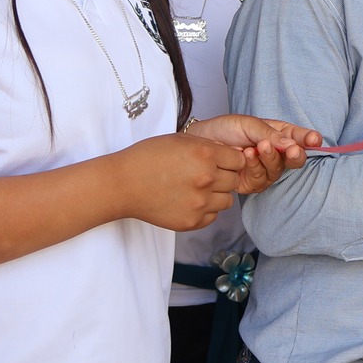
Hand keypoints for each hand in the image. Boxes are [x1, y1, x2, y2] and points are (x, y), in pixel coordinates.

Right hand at [118, 134, 245, 229]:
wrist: (124, 184)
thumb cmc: (148, 158)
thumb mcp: (180, 140)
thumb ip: (208, 145)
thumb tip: (229, 152)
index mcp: (205, 155)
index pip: (239, 160)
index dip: (229, 160)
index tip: (219, 162)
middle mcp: (207, 179)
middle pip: (234, 180)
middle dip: (223, 177)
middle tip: (203, 175)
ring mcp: (200, 202)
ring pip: (227, 200)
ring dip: (216, 194)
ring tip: (196, 189)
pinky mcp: (193, 221)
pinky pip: (213, 216)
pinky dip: (205, 210)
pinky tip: (188, 201)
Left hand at [187, 115, 320, 194]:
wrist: (200, 142)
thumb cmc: (224, 129)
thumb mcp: (248, 124)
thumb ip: (270, 134)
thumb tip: (291, 144)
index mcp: (277, 135)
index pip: (298, 138)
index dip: (308, 139)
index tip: (315, 139)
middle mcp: (273, 154)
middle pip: (294, 160)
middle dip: (296, 155)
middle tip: (294, 150)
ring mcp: (263, 170)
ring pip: (277, 171)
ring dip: (271, 159)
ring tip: (259, 146)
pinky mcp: (249, 183)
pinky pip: (259, 180)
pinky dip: (255, 167)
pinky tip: (247, 156)